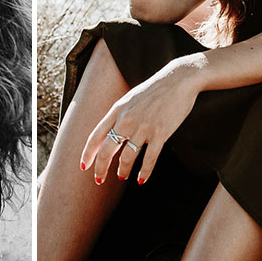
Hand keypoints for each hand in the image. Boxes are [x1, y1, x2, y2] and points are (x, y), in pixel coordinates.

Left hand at [81, 58, 201, 184]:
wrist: (178, 80)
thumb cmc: (154, 90)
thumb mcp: (130, 99)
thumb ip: (119, 115)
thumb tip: (110, 132)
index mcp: (117, 110)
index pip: (95, 136)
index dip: (88, 153)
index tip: (83, 166)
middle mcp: (127, 120)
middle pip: (107, 150)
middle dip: (101, 168)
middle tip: (99, 180)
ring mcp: (143, 127)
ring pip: (127, 156)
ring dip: (122, 170)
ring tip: (121, 176)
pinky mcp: (160, 133)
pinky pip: (149, 158)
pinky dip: (144, 172)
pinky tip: (141, 180)